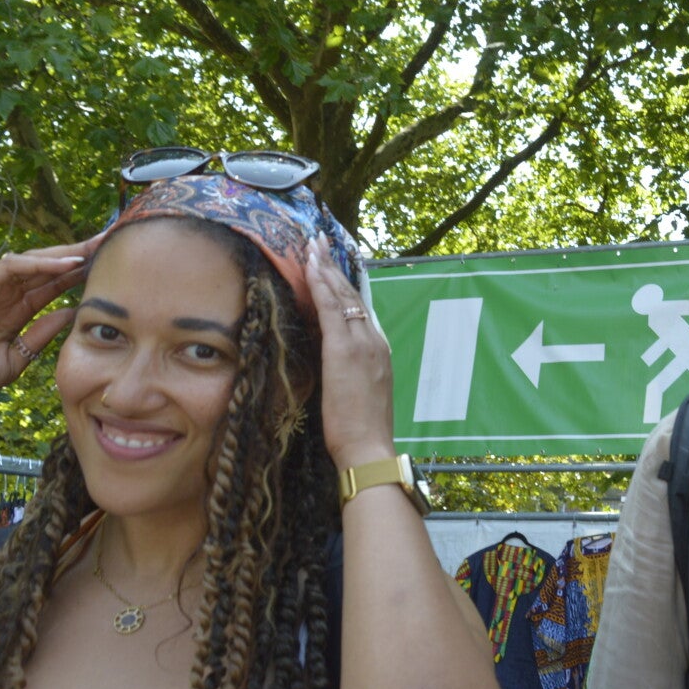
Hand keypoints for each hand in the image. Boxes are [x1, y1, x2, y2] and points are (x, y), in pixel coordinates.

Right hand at [0, 235, 99, 414]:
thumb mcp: (15, 358)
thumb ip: (41, 335)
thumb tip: (72, 314)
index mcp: (15, 311)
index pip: (53, 285)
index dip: (80, 275)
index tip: (111, 267)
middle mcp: (4, 295)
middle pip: (47, 268)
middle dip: (78, 256)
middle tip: (111, 244)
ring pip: (31, 262)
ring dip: (63, 255)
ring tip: (94, 248)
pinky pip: (7, 269)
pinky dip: (35, 264)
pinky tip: (63, 264)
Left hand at [308, 240, 395, 467]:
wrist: (369, 447)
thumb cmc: (360, 428)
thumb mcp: (356, 391)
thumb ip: (345, 368)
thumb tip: (325, 355)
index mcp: (377, 349)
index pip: (358, 308)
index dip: (342, 284)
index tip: (329, 264)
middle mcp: (373, 339)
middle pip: (352, 294)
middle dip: (333, 266)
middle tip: (319, 242)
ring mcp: (362, 342)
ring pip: (342, 295)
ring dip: (325, 268)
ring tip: (312, 246)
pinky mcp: (345, 349)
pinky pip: (332, 308)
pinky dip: (321, 285)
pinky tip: (310, 267)